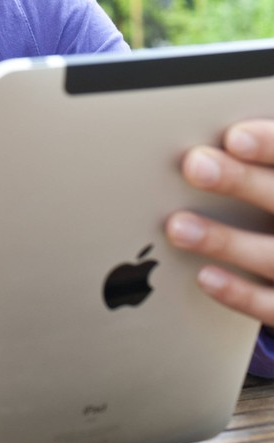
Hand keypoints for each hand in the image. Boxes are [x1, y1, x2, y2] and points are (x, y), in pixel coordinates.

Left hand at [166, 120, 273, 324]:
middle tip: (195, 166)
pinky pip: (272, 304)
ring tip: (178, 226)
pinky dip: (239, 292)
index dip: (269, 145)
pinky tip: (204, 276)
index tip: (234, 138)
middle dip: (241, 182)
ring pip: (272, 256)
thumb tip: (208, 143)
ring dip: (224, 240)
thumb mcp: (271, 181)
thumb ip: (258, 165)